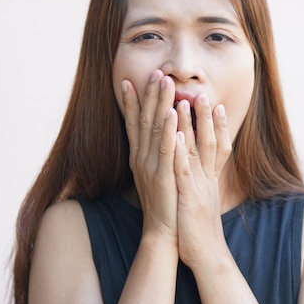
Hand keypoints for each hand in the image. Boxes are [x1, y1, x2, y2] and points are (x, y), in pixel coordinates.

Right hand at [121, 70, 178, 242]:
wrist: (162, 231)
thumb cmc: (162, 201)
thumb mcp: (154, 173)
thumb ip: (154, 153)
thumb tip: (157, 134)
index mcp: (138, 157)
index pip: (132, 124)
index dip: (130, 102)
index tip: (129, 80)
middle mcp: (141, 158)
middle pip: (144, 120)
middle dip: (149, 94)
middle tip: (155, 71)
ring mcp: (151, 166)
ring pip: (155, 129)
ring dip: (160, 103)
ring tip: (165, 82)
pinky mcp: (164, 176)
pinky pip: (167, 149)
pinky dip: (170, 130)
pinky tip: (174, 113)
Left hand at [174, 93, 232, 267]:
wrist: (206, 255)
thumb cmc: (199, 226)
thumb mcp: (203, 198)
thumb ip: (202, 181)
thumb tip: (198, 167)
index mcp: (208, 177)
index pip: (216, 145)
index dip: (217, 124)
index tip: (215, 103)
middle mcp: (206, 177)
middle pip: (208, 140)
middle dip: (205, 115)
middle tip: (201, 91)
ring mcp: (198, 186)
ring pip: (196, 149)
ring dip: (192, 124)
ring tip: (187, 100)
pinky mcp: (189, 197)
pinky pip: (183, 171)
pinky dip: (179, 152)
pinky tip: (174, 135)